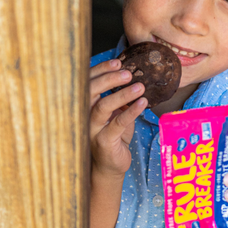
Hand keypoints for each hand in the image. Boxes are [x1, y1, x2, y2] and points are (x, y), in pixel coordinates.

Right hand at [89, 58, 146, 178]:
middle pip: (90, 91)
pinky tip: (142, 103)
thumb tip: (133, 76)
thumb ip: (118, 97)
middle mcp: (84, 115)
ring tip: (140, 87)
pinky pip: (117, 123)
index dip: (100, 70)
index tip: (117, 62)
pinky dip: (131, 111)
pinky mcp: (104, 141)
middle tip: (128, 73)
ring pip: (103, 106)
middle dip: (109, 78)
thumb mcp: (114, 113)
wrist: (109, 166)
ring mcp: (92, 129)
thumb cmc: (112, 136)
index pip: (88, 82)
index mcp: (85, 104)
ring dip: (122, 94)